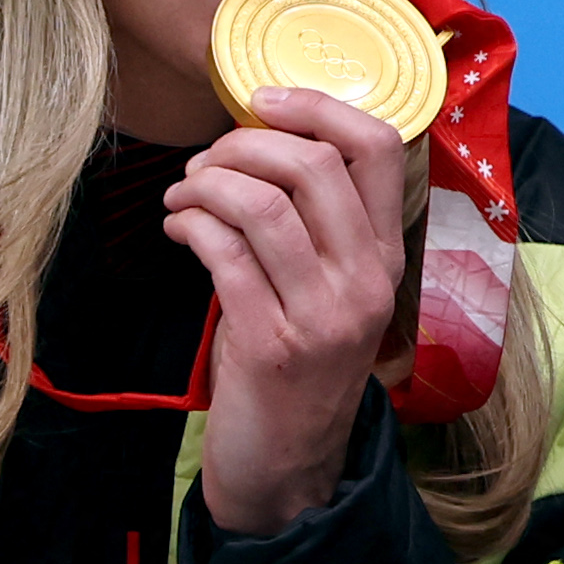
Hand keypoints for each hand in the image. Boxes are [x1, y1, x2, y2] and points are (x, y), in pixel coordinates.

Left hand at [168, 83, 412, 537]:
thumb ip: (315, 223)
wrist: (288, 461)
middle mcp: (366, 281)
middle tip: (205, 163)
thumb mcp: (329, 288)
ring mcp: (324, 316)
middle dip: (240, 144)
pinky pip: (223, 253)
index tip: (262, 101)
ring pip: (261, 205)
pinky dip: (189, 225)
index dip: (316, 105)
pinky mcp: (272, 345)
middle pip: (313, 164)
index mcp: (386, 256)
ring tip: (183, 196)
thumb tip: (258, 140)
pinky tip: (177, 229)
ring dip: (204, 185)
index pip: (378, 148)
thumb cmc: (297, 362)